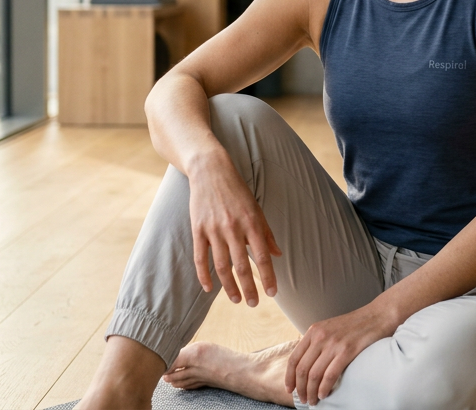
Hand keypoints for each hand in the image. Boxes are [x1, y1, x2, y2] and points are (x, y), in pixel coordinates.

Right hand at [187, 153, 281, 305]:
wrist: (210, 170)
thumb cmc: (237, 190)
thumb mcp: (256, 208)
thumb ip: (266, 233)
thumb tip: (278, 255)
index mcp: (251, 222)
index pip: (262, 256)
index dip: (268, 276)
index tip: (273, 292)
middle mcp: (233, 228)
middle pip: (241, 265)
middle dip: (249, 288)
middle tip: (254, 304)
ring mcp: (213, 229)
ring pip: (221, 266)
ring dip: (229, 286)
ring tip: (236, 300)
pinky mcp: (198, 229)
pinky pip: (200, 257)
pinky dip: (204, 275)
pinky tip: (209, 288)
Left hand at [285, 303, 398, 405]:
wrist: (378, 314)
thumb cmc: (356, 324)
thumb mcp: (330, 327)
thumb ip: (317, 342)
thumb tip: (307, 364)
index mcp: (314, 331)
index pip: (294, 358)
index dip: (289, 377)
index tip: (290, 389)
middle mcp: (320, 336)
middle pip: (302, 369)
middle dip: (300, 389)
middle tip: (304, 400)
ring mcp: (333, 343)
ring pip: (314, 375)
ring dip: (311, 392)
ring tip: (314, 401)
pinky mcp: (347, 350)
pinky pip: (330, 375)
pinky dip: (324, 388)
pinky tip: (324, 394)